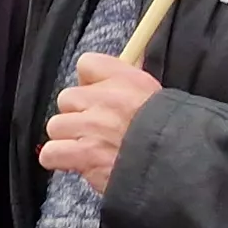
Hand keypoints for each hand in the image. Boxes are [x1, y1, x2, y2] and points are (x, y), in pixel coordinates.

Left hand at [36, 53, 161, 194]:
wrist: (176, 165)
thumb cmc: (170, 133)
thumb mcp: (155, 96)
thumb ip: (133, 82)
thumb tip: (128, 63)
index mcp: (125, 80)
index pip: (87, 64)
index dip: (88, 83)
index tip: (95, 97)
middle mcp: (104, 100)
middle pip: (67, 98)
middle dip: (77, 115)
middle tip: (94, 130)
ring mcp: (91, 127)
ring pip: (56, 126)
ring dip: (67, 140)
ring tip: (87, 150)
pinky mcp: (84, 155)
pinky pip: (51, 153)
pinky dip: (59, 160)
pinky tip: (74, 163)